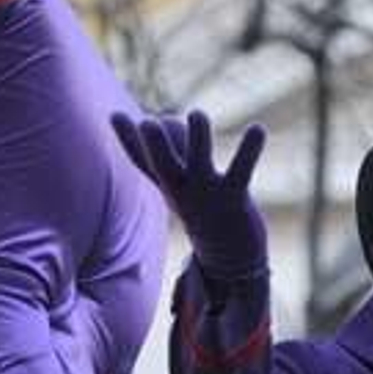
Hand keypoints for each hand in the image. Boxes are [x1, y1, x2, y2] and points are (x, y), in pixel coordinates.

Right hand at [112, 108, 267, 281]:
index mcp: (166, 184)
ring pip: (198, 160)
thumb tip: (148, 118)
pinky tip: (258, 129)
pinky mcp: (234, 196)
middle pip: (161, 164)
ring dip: (199, 136)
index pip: (140, 161)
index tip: (115, 115)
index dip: (126, 140)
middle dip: (154, 145)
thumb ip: (164, 152)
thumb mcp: (177, 184)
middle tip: (148, 123)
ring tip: (197, 115)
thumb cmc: (200, 210)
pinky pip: (241, 169)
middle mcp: (182, 188)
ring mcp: (207, 192)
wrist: (229, 257)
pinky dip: (250, 149)